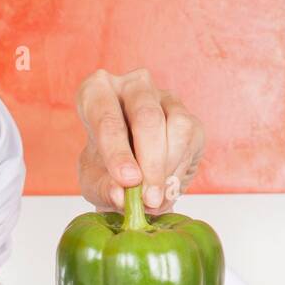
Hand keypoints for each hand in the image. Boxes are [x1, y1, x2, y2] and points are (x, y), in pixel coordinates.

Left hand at [75, 68, 204, 214]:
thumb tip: (121, 195)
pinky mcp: (188, 116)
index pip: (104, 112)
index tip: (127, 180)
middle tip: (148, 198)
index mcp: (96, 93)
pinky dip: (179, 169)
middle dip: (150, 162)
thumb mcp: (94, 185)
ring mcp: (163, 96)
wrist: (130, 178)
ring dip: (168, 168)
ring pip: (176, 126)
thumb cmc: (105, 172)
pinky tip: (166, 187)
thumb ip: (104, 189)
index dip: (117, 148)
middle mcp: (132, 85)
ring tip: (155, 198)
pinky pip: (190, 138)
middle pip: (147, 116)